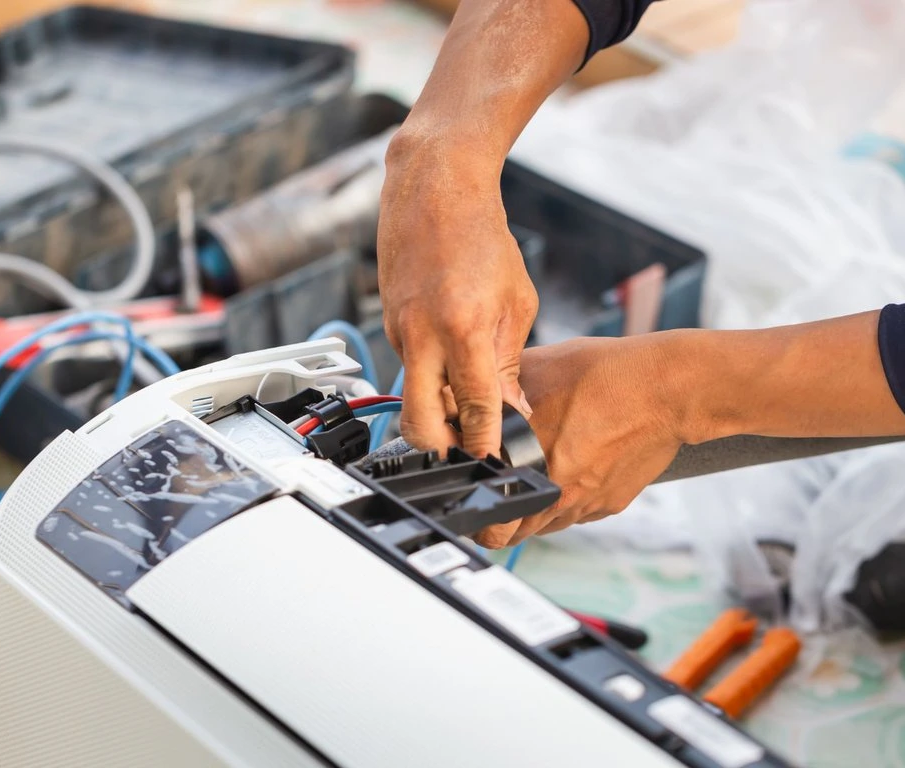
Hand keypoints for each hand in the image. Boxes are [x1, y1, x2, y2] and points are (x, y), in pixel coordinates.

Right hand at [377, 133, 538, 457]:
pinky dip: (430, 378)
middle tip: (467, 457)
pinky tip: (452, 365)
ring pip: (412, 397)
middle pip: (418, 424)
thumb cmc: (481, 236)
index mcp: (463, 328)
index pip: (474, 407)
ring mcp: (398, 332)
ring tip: (469, 411)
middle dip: (440, 452)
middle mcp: (422, 336)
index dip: (486, 444)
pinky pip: (409, 368)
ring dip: (437, 412)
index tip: (497, 466)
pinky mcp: (388, 326)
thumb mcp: (516, 301)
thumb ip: (509, 361)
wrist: (433, 188)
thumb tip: (511, 410)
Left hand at [473, 336, 688, 547]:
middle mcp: (557, 494)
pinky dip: (567, 501)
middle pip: (515, 533)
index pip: (490, 516)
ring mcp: (586, 503)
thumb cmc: (605, 375)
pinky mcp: (610, 504)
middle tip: (497, 500)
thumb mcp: (537, 369)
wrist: (666, 389)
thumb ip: (498, 390)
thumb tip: (468, 393)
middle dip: (502, 521)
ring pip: (546, 526)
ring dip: (534, 513)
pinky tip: (570, 472)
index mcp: (529, 465)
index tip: (475, 503)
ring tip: (534, 482)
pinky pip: (578, 513)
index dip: (478, 512)